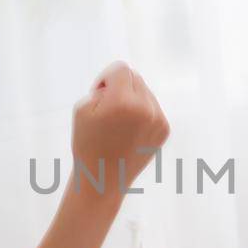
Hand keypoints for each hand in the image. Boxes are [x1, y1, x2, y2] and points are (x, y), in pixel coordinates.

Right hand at [71, 61, 169, 194]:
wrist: (103, 179)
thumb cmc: (88, 143)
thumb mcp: (83, 107)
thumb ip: (104, 86)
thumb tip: (125, 80)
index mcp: (122, 101)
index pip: (121, 68)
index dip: (105, 78)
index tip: (98, 95)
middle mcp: (145, 108)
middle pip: (135, 77)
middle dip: (120, 87)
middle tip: (107, 110)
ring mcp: (158, 119)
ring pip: (145, 92)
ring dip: (132, 99)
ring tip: (119, 123)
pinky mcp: (165, 130)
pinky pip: (153, 107)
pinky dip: (142, 113)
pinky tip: (129, 131)